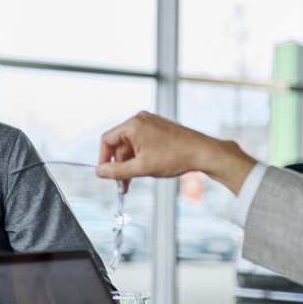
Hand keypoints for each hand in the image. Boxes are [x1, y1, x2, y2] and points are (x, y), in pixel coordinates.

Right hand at [96, 111, 256, 193]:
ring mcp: (151, 123)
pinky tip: (145, 169)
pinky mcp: (159, 129)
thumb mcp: (141, 168)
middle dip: (120, 164)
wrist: (202, 152)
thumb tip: (99, 172)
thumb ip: (117, 171)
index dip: (103, 159)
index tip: (106, 174)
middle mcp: (140, 119)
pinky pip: (142, 143)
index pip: (107, 140)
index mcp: (133, 124)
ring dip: (130, 163)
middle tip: (123, 184)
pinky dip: (140, 157)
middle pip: (119, 144)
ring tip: (134, 179)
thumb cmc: (175, 157)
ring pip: (131, 145)